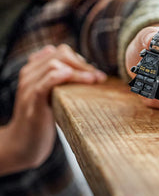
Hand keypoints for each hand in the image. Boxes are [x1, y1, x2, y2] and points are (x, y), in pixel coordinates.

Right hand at [0, 45, 105, 174]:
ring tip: (94, 81)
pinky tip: (76, 79)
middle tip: (99, 78)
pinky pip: (45, 83)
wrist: (23, 144)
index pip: (61, 51)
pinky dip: (61, 77)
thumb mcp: (53, 93)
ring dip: (79, 71)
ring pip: (54, 65)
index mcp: (34, 69)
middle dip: (83, 64)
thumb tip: (87, 67)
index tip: (95, 73)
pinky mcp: (33, 103)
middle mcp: (29, 75)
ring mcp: (29, 88)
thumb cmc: (44, 118)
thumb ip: (63, 78)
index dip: (81, 59)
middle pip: (60, 54)